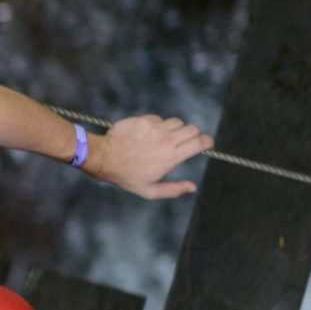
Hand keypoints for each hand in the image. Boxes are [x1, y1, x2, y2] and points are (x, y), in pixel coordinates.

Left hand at [87, 114, 211, 199]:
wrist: (103, 158)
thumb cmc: (126, 176)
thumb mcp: (150, 190)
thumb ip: (174, 190)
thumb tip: (193, 187)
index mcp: (172, 156)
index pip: (201, 142)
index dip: (207, 142)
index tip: (206, 144)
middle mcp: (167, 140)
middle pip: (193, 129)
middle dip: (192, 135)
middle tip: (182, 143)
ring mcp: (155, 128)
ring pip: (177, 122)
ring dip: (174, 129)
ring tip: (162, 139)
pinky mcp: (143, 120)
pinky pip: (159, 119)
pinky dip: (157, 125)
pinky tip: (147, 135)